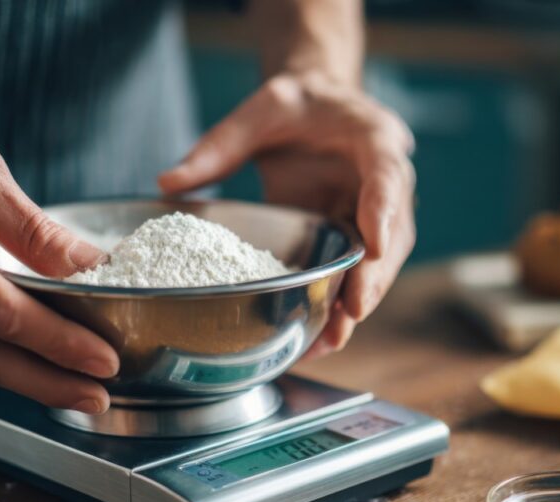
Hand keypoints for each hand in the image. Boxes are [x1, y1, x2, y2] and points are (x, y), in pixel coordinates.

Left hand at [159, 72, 415, 356]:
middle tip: (353, 312)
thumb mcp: (261, 108)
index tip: (374, 245)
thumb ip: (222, 143)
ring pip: (379, 264)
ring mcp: (374, 214)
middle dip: (373, 277)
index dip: (384, 210)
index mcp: (373, 137)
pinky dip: (340, 306)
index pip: (387, 174)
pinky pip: (355, 274)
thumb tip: (167, 182)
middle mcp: (384, 181)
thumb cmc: (298, 104)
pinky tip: (319, 337)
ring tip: (332, 339)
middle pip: (392, 234)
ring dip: (358, 303)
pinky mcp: (355, 237)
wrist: (317, 109)